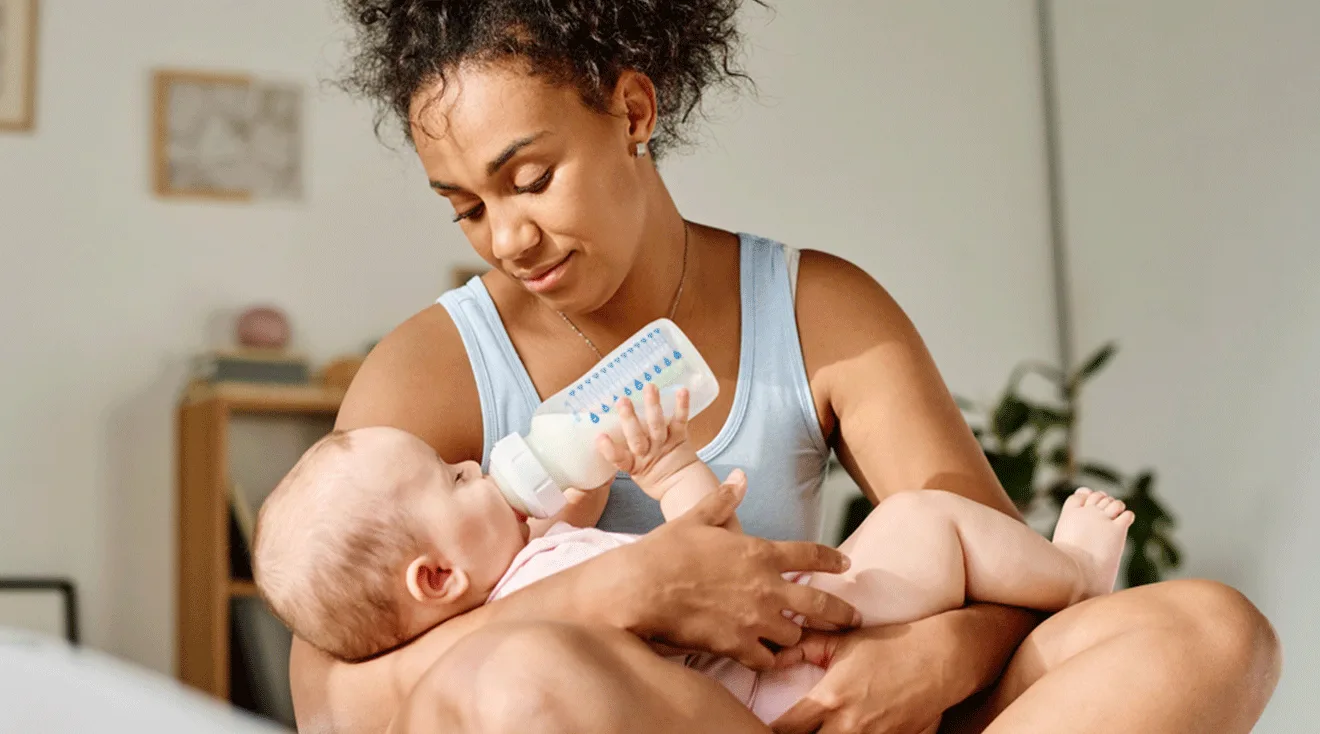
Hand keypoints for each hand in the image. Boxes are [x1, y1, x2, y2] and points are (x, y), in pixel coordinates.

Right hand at [596, 384, 695, 496]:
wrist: (680, 484)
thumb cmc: (652, 474)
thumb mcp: (633, 469)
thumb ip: (619, 452)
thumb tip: (598, 428)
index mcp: (632, 463)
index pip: (619, 458)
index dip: (609, 449)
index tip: (599, 437)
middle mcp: (647, 453)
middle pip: (637, 437)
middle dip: (629, 419)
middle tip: (622, 401)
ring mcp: (664, 444)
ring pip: (657, 425)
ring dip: (652, 405)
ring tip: (649, 387)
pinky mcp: (679, 437)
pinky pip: (680, 420)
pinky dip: (682, 405)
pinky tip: (682, 390)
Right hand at [614, 476, 861, 669]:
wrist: (641, 588)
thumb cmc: (666, 550)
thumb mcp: (696, 518)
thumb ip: (723, 500)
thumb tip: (740, 478)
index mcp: (759, 552)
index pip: (810, 556)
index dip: (832, 561)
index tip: (845, 566)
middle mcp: (766, 587)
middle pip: (820, 604)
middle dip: (840, 613)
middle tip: (852, 618)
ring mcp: (754, 619)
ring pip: (794, 635)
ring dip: (795, 635)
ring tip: (796, 637)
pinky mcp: (737, 645)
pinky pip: (767, 660)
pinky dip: (771, 660)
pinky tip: (769, 658)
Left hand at [770, 625, 949, 733]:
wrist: (941, 658)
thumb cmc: (890, 646)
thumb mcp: (843, 641)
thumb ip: (805, 646)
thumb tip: (774, 653)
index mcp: (830, 698)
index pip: (786, 729)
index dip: (771, 731)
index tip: (765, 726)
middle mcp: (848, 726)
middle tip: (789, 732)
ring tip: (816, 733)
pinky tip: (843, 733)